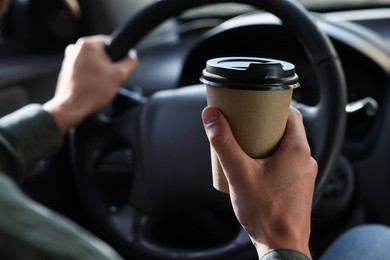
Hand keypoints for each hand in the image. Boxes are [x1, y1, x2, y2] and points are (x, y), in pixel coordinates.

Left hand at [43, 35, 137, 133]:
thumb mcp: (119, 76)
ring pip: (93, 62)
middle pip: (101, 53)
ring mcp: (69, 59)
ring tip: (99, 85)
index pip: (110, 42)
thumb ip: (129, 63)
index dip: (118, 56)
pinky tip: (91, 87)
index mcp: (88, 45)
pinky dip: (90, 77)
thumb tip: (132, 56)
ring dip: (99, 71)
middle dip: (108, 65)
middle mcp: (75, 48)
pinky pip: (84, 70)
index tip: (117, 68)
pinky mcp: (66, 70)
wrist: (72, 107)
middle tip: (109, 79)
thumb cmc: (92, 92)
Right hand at [201, 106, 316, 257]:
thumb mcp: (238, 173)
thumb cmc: (266, 213)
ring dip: (268, 143)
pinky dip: (272, 158)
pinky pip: (287, 163)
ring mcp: (304, 175)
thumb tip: (211, 116)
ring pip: (286, 148)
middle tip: (244, 126)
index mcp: (297, 149)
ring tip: (245, 146)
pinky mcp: (298, 187)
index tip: (254, 105)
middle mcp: (306, 160)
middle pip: (286, 130)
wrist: (281, 247)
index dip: (271, 106)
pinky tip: (255, 168)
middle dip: (264, 125)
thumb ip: (223, 142)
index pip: (290, 113)